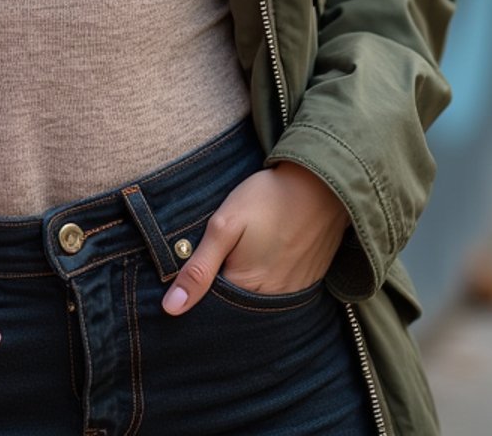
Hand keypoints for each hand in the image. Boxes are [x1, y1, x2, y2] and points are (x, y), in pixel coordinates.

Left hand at [161, 162, 348, 313]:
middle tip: (226, 251)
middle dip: (222, 288)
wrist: (320, 184)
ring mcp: (293, 292)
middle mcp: (271, 300)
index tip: (195, 268)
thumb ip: (198, 268)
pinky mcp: (308, 282)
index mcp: (246, 288)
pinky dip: (269, 279)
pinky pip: (280, 292)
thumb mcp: (224, 225)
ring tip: (247, 251)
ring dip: (247, 284)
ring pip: (258, 300)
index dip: (198, 289)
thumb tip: (171, 308)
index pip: (212, 306)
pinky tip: (266, 254)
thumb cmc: (267, 199)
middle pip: (236, 306)